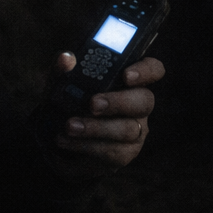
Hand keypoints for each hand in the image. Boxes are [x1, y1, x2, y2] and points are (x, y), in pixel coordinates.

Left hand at [49, 52, 162, 175]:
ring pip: (128, 128)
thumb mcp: (60, 84)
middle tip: (93, 103)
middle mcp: (138, 103)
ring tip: (69, 126)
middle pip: (145, 100)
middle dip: (118, 102)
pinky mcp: (124, 153)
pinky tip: (66, 141)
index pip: (153, 70)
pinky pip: (112, 150)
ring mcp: (135, 130)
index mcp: (129, 80)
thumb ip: (62, 70)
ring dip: (96, 127)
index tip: (126, 75)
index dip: (146, 71)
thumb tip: (66, 59)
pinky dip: (86, 145)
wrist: (59, 139)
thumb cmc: (68, 104)